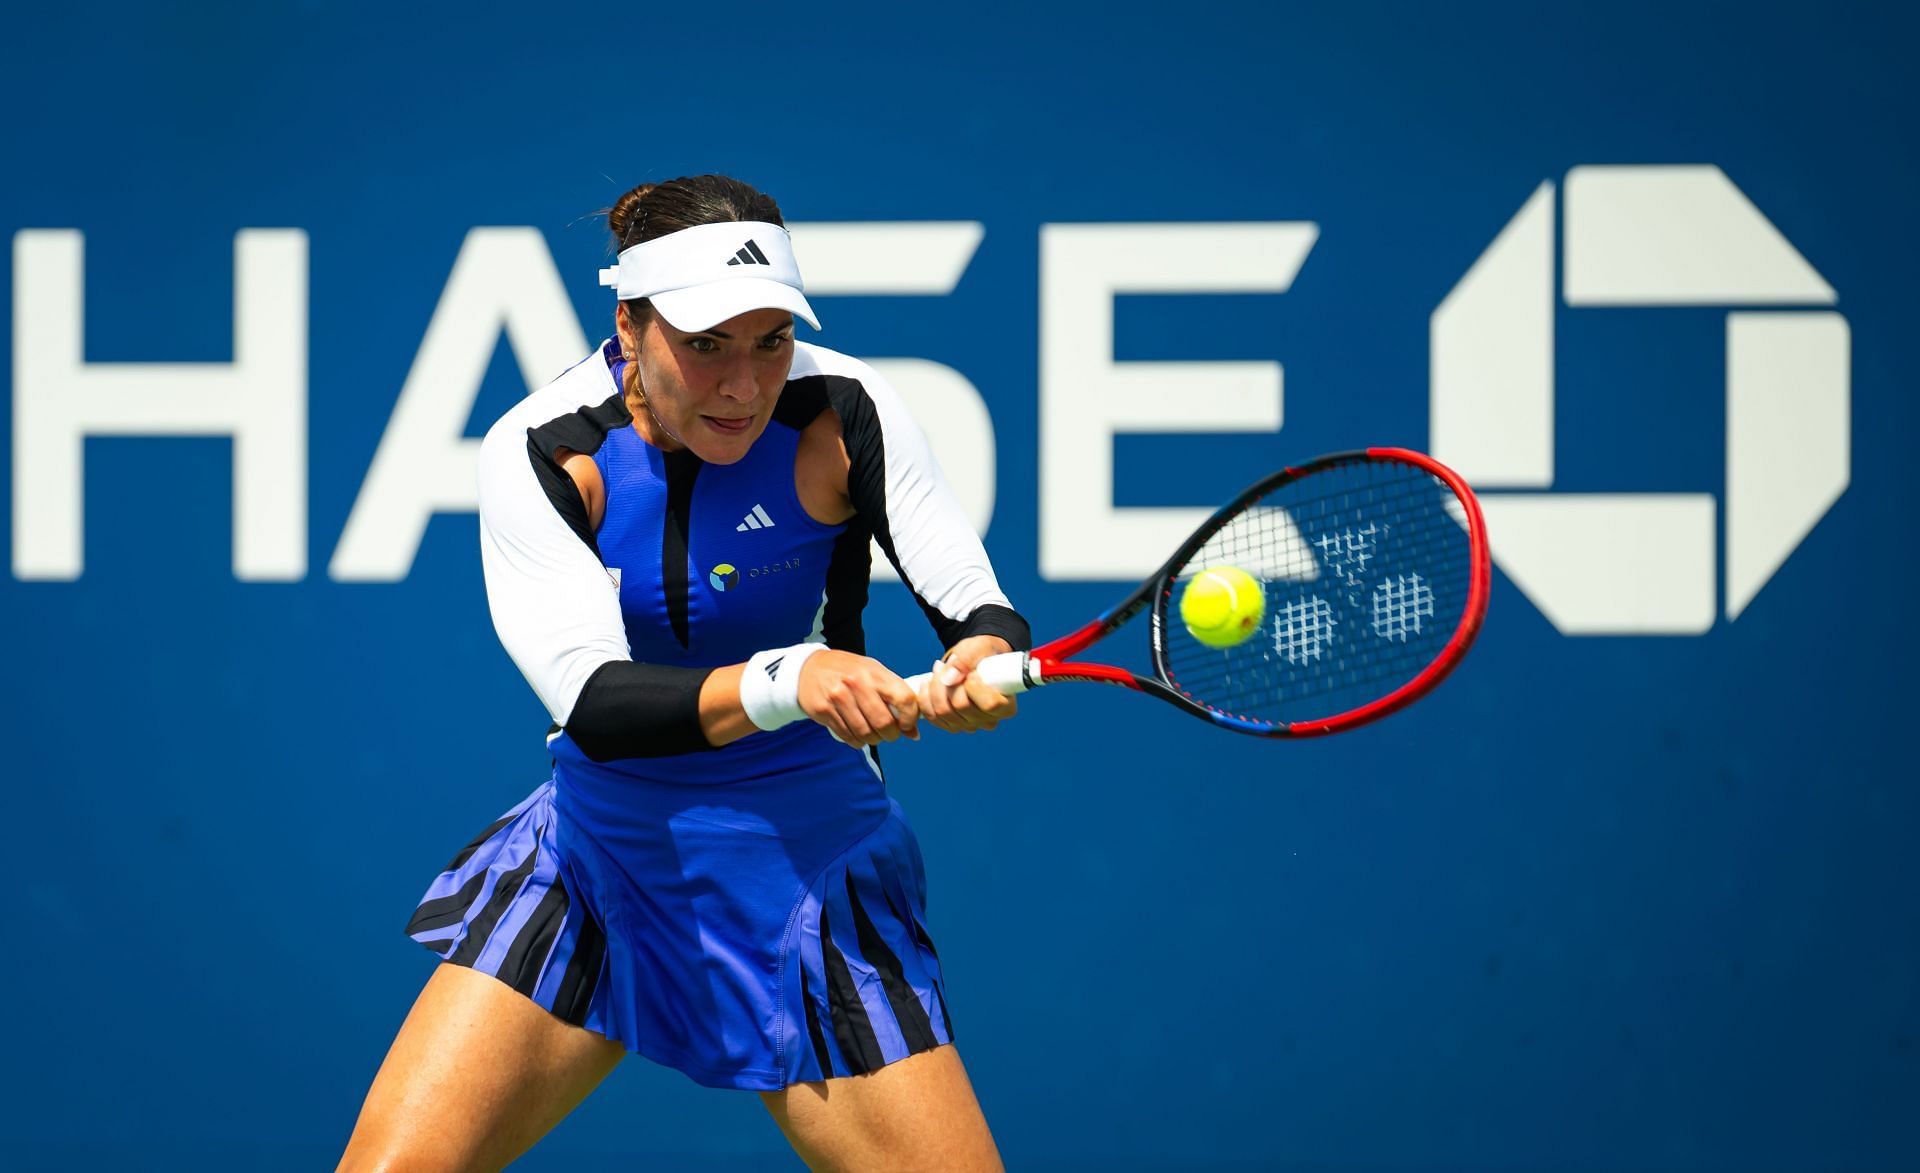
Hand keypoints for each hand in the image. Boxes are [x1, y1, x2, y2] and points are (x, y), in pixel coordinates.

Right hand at [797, 650, 920, 747]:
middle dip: (891, 735)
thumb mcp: (874, 675)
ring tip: (873, 735)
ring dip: (873, 740)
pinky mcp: (824, 710)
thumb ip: (895, 698)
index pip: (904, 698)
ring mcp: (839, 697)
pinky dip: (857, 741)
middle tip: (889, 734)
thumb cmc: (849, 672)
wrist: (810, 668)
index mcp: (875, 673)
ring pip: (865, 733)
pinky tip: (858, 735)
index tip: (907, 725)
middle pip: (884, 722)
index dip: (910, 718)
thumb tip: (914, 733)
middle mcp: (857, 683)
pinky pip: (847, 735)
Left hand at [921, 635, 1018, 734]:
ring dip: (935, 687)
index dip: (974, 686)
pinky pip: (932, 716)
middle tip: (948, 665)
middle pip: (961, 706)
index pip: (989, 704)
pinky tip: (928, 682)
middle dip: (949, 681)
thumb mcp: (980, 648)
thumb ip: (968, 658)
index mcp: (1006, 706)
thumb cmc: (983, 654)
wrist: (974, 661)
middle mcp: (989, 721)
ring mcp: (970, 726)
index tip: (971, 672)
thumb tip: (950, 678)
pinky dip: (925, 698)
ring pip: (943, 712)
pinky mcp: (952, 725)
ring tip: (939, 670)